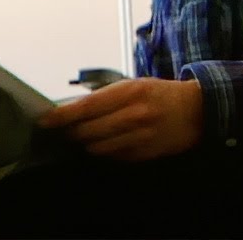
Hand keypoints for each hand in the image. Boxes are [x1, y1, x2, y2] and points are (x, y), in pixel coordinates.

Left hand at [37, 78, 202, 161]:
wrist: (196, 111)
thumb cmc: (159, 94)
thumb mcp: (133, 85)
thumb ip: (105, 97)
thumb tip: (72, 110)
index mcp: (129, 92)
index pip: (86, 107)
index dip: (62, 116)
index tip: (45, 121)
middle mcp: (134, 115)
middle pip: (88, 131)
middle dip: (72, 133)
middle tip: (65, 130)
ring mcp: (140, 137)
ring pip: (98, 148)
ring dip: (87, 144)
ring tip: (85, 136)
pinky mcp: (145, 154)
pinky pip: (114, 157)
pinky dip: (105, 151)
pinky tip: (107, 143)